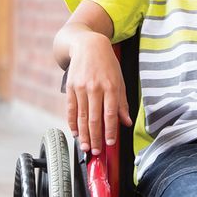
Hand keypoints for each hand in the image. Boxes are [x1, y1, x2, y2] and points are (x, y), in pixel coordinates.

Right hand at [64, 35, 130, 155]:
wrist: (88, 45)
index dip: (110, 131)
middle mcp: (95, 88)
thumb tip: (126, 122)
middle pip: (94, 118)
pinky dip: (72, 122)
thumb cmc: (107, 63)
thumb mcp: (120, 80)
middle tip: (96, 151)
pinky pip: (71, 109)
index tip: (110, 143)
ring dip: (83, 134)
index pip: (110, 114)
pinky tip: (75, 132)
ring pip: (82, 116)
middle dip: (95, 138)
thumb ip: (122, 103)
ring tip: (85, 146)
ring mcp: (81, 88)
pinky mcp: (70, 87)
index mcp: (111, 87)